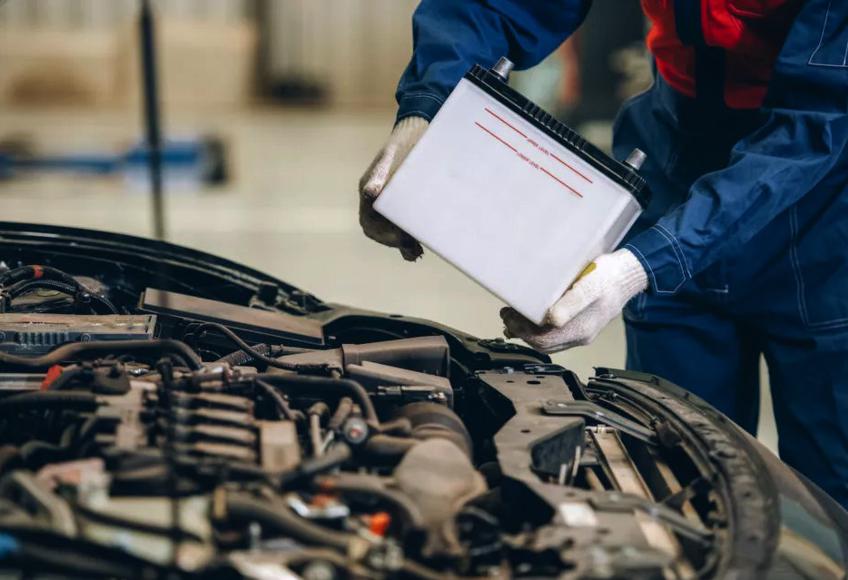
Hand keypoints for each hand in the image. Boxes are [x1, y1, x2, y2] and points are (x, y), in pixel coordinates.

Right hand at [359, 117, 428, 260]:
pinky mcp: (407, 202)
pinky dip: (410, 238)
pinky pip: (404, 225)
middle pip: (380, 231)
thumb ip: (381, 173)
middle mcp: (377, 199)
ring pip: (392, 231)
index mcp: (369, 189)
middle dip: (395, 243)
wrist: (421, 129)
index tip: (401, 240)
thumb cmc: (406, 140)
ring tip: (417, 252)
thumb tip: (370, 193)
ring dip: (403, 244)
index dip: (383, 235)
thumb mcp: (394, 154)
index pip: (370, 223)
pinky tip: (421, 246)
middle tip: (414, 250)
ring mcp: (392, 201)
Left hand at [500, 249, 647, 352]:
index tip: (507, 315)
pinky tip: (532, 317)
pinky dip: (539, 328)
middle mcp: (581, 335)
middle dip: (521, 331)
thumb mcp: (589, 286)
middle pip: (544, 343)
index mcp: (581, 329)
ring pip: (549, 340)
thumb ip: (571, 304)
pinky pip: (556, 334)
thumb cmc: (609, 277)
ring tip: (513, 317)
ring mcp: (582, 332)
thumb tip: (552, 320)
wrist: (629, 275)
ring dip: (529, 331)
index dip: (522, 330)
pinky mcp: (582, 324)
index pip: (543, 340)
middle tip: (506, 315)